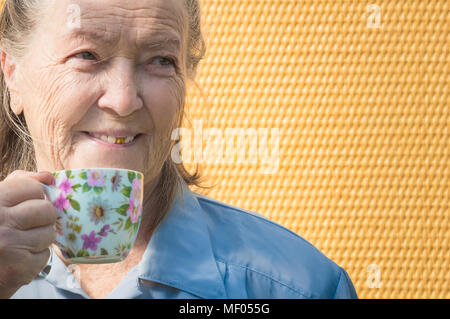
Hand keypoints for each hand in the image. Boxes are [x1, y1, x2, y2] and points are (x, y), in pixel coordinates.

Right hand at [0, 170, 56, 298]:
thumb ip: (20, 182)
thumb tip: (49, 176)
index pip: (34, 187)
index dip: (35, 195)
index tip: (26, 203)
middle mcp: (1, 222)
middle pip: (47, 210)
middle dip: (43, 217)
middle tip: (29, 224)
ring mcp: (10, 246)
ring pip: (49, 233)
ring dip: (41, 238)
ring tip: (22, 241)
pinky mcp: (19, 269)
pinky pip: (45, 256)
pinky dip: (36, 257)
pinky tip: (20, 257)